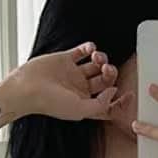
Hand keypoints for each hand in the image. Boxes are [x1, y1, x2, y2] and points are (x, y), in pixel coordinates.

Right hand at [3, 41, 118, 121]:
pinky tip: (89, 49)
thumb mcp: (80, 109)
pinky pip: (82, 51)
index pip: (108, 104)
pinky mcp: (65, 59)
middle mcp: (81, 88)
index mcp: (86, 103)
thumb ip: (101, 104)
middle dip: (110, 74)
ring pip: (96, 64)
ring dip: (101, 59)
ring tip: (97, 57)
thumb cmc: (50, 103)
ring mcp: (73, 73)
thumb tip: (114, 91)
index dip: (121, 101)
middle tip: (106, 69)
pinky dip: (89, 47)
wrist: (27, 88)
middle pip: (105, 80)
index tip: (130, 93)